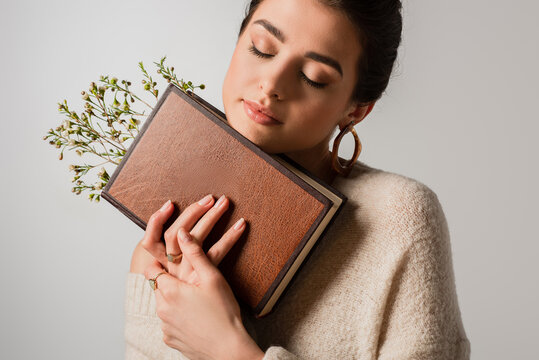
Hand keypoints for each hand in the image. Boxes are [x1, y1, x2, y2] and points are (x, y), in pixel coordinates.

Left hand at [141, 195, 263, 359]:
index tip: (172, 262)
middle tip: (190, 280)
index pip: (151, 270)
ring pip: (163, 305)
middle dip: (170, 281)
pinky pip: (169, 322)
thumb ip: (195, 253)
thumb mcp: (212, 278)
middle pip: (157, 287)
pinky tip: (196, 316)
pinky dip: (178, 316)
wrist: (228, 351)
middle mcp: (162, 309)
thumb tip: (182, 232)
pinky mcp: (170, 339)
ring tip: (196, 299)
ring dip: (174, 299)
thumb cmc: (223, 314)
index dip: (160, 264)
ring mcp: (165, 327)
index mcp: (170, 290)